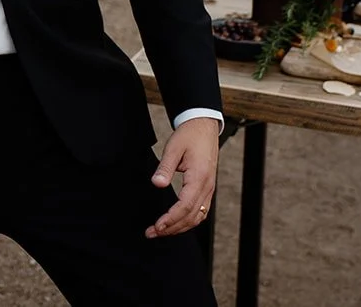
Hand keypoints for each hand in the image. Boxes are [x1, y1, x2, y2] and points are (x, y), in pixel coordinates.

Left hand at [145, 118, 219, 238]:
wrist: (204, 127)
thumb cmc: (189, 136)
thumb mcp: (173, 147)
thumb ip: (165, 167)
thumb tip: (157, 183)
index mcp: (199, 177)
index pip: (185, 205)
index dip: (170, 219)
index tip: (157, 226)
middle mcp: (207, 187)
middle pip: (191, 216)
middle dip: (172, 228)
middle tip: (152, 233)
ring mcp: (209, 189)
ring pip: (197, 217)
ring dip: (180, 227)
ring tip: (161, 231)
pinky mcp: (207, 189)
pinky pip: (200, 211)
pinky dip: (188, 221)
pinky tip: (176, 224)